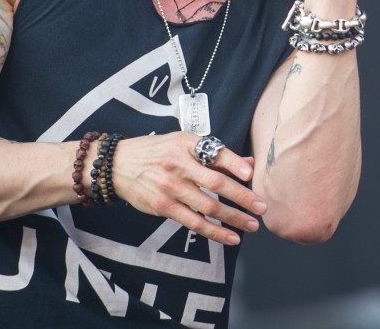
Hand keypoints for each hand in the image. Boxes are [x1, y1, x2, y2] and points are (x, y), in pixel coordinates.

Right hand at [108, 132, 266, 245]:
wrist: (117, 165)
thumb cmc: (157, 152)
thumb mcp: (184, 143)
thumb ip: (215, 154)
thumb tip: (248, 163)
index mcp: (186, 145)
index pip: (214, 153)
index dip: (233, 164)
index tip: (251, 174)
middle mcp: (178, 166)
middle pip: (215, 183)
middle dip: (241, 196)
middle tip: (262, 206)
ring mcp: (170, 188)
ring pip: (207, 206)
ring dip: (232, 218)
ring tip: (252, 225)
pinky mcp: (164, 207)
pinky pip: (193, 222)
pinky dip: (214, 232)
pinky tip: (230, 237)